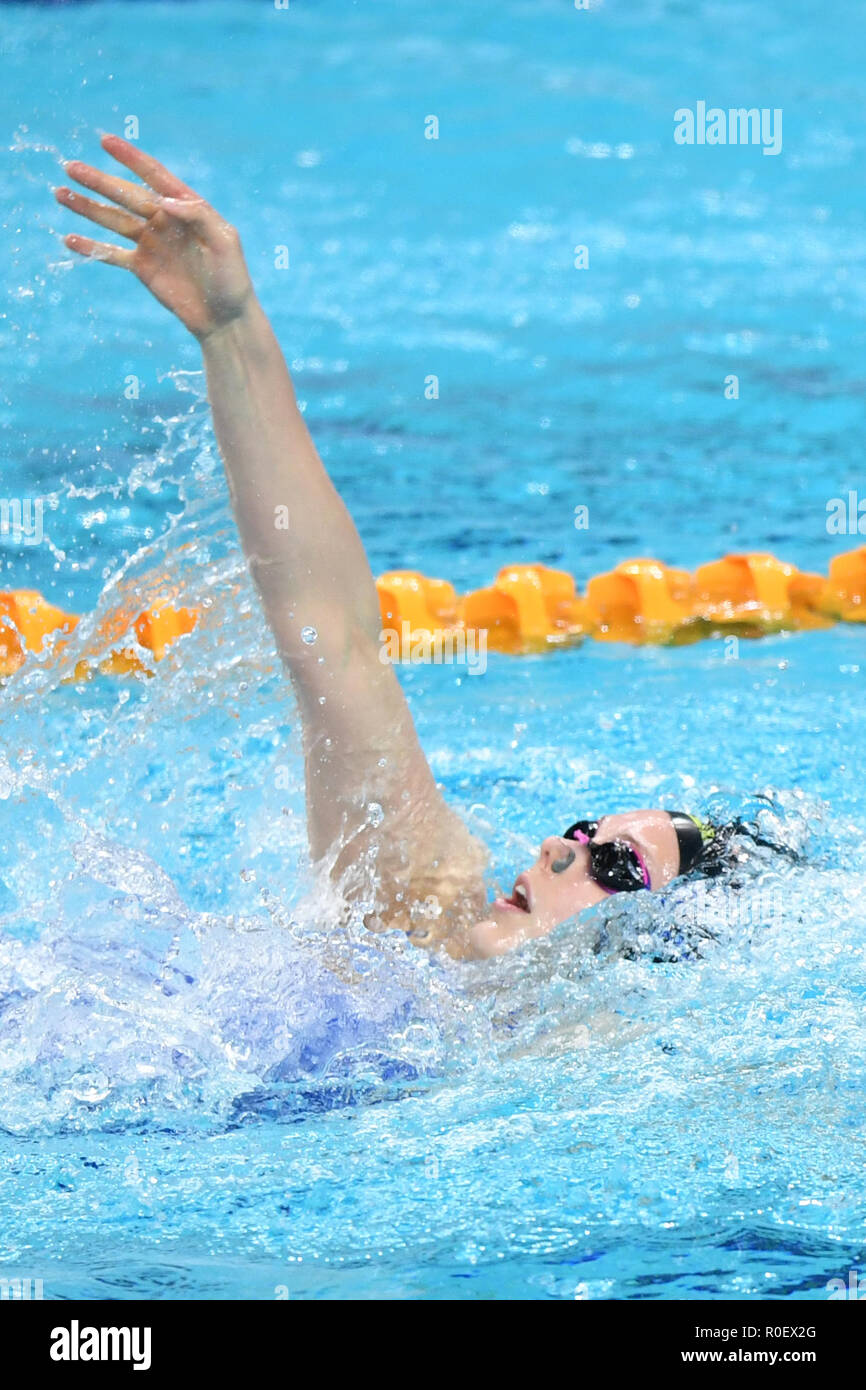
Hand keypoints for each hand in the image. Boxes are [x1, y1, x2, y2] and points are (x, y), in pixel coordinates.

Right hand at [55, 134, 254, 340]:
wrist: (225, 319)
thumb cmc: (232, 278)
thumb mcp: (224, 242)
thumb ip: (198, 216)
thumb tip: (164, 200)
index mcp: (186, 207)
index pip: (155, 176)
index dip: (130, 158)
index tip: (105, 141)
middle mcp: (165, 220)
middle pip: (126, 195)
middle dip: (98, 181)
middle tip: (70, 167)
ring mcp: (151, 243)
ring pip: (113, 220)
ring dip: (87, 207)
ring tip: (60, 193)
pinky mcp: (142, 267)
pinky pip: (112, 254)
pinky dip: (91, 247)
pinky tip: (69, 239)